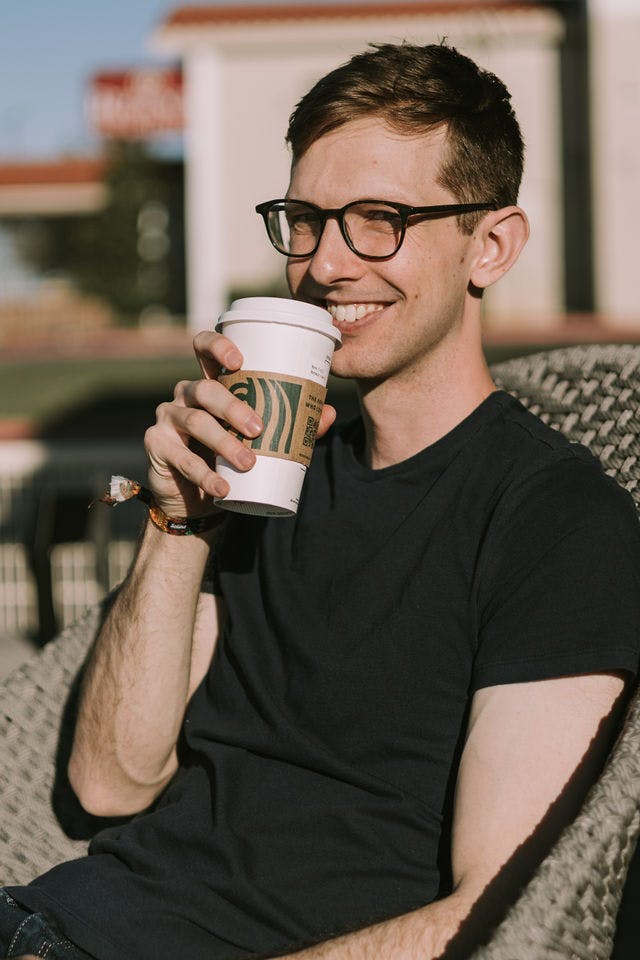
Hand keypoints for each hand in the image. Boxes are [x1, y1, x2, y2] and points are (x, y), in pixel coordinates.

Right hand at [144, 330, 335, 517]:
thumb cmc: (230, 459)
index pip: (203, 347)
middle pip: (205, 389)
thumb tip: (329, 413)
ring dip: (223, 442)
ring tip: (248, 463)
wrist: (197, 501)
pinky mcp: (157, 446)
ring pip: (194, 422)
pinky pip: (182, 458)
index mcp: (210, 384)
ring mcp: (167, 418)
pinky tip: (222, 487)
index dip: (217, 345)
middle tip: (258, 428)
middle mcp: (185, 395)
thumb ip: (293, 426)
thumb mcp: (260, 441)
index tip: (239, 361)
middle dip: (232, 407)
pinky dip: (204, 475)